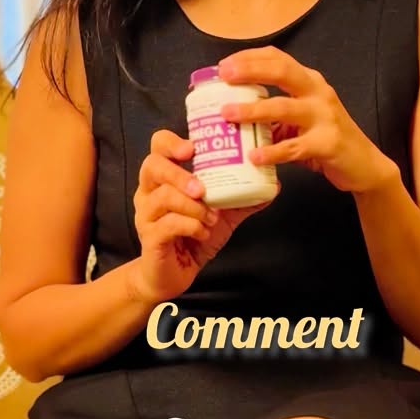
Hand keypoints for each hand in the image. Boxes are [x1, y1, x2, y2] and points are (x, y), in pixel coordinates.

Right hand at [130, 129, 279, 302]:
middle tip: (202, 188)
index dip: (172, 143)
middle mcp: (148, 193)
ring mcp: (146, 215)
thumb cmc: (192, 239)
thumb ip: (242, 199)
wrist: (174, 276)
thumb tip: (273, 186)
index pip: (158, 148)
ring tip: (211, 217)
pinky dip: (190, 226)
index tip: (192, 148)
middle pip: (152, 166)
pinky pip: (167, 224)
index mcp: (163, 180)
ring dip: (193, 206)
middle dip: (180, 174)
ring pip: (163, 197)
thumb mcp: (222, 216)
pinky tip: (203, 232)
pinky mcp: (150, 238)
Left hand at [216, 46, 395, 195]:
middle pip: (282, 72)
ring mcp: (325, 117)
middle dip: (250, 70)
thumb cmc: (327, 139)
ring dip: (254, 109)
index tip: (224, 65)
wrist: (365, 166)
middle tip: (224, 75)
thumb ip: (274, 114)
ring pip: (284, 107)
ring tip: (228, 113)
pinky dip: (272, 151)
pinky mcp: (328, 144)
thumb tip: (234, 113)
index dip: (249, 57)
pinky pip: (294, 147)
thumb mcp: (301, 119)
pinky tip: (253, 156)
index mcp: (310, 82)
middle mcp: (318, 93)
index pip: (278, 58)